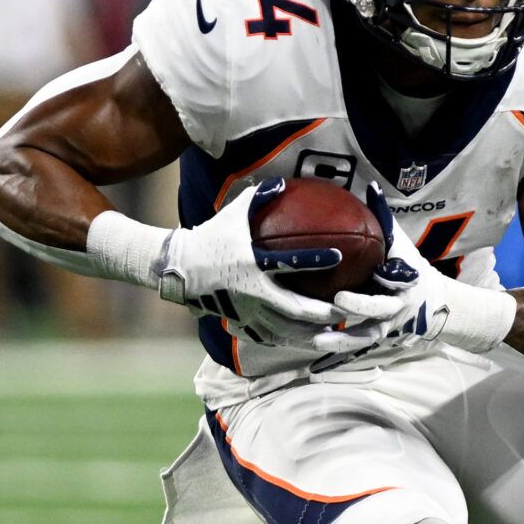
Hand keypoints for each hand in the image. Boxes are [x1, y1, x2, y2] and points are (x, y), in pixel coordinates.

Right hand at [158, 179, 349, 330]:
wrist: (178, 269)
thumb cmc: (209, 238)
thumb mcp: (232, 214)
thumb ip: (259, 197)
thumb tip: (282, 183)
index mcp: (253, 263)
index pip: (290, 261)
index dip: (315, 259)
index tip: (338, 257)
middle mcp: (252, 291)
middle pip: (296, 309)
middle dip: (323, 312)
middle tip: (345, 308)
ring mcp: (247, 311)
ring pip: (287, 330)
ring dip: (312, 332)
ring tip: (334, 330)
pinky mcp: (241, 323)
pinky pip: (271, 337)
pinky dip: (291, 339)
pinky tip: (307, 339)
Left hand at [316, 185, 513, 356]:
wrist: (438, 306)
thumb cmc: (412, 269)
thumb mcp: (403, 246)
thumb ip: (384, 222)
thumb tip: (370, 188)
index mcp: (403, 281)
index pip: (392, 278)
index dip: (382, 276)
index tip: (367, 269)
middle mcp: (397, 307)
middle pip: (379, 310)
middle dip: (359, 307)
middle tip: (338, 302)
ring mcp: (388, 327)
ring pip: (365, 336)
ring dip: (342, 340)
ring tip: (317, 341)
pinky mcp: (379, 340)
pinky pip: (356, 346)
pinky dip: (337, 349)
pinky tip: (313, 351)